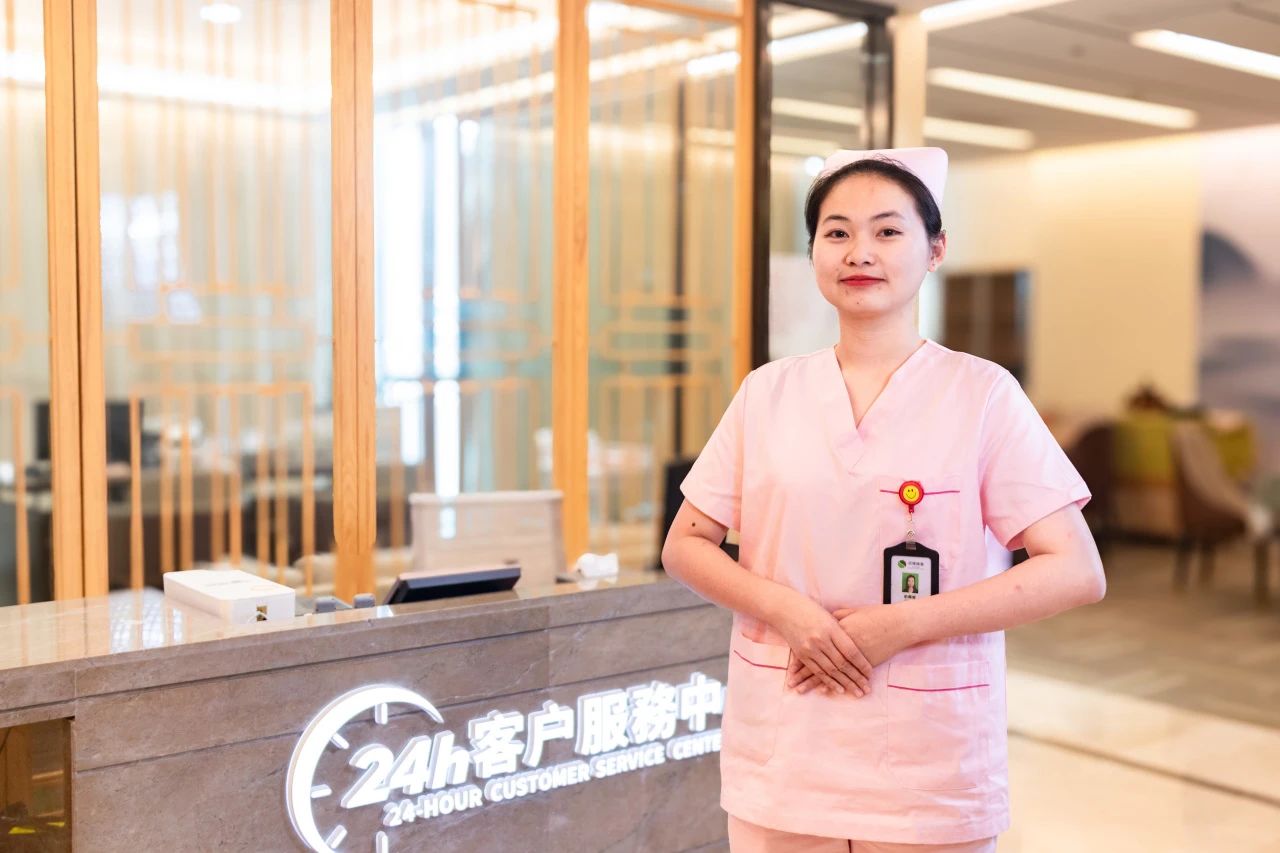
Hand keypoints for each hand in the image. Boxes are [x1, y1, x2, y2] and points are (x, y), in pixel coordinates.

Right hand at [770, 591, 872, 696]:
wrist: (784, 609)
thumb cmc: (810, 609)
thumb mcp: (829, 616)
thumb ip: (842, 629)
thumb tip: (859, 643)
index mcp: (831, 628)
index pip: (850, 651)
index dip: (862, 664)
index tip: (870, 674)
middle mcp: (821, 640)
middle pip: (842, 664)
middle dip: (856, 678)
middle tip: (866, 689)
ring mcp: (810, 649)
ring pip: (831, 671)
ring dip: (845, 684)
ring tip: (856, 692)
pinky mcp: (801, 655)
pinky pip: (817, 672)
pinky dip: (828, 682)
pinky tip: (838, 689)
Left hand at [789, 604, 916, 695]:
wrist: (898, 624)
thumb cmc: (876, 616)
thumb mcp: (853, 612)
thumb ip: (839, 617)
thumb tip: (830, 619)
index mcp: (835, 631)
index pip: (814, 648)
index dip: (802, 659)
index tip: (791, 670)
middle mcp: (839, 645)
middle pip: (817, 661)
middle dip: (803, 675)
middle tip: (791, 685)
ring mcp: (851, 655)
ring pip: (829, 671)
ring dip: (815, 683)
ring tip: (801, 691)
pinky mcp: (863, 662)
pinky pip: (845, 675)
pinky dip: (834, 682)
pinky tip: (825, 690)